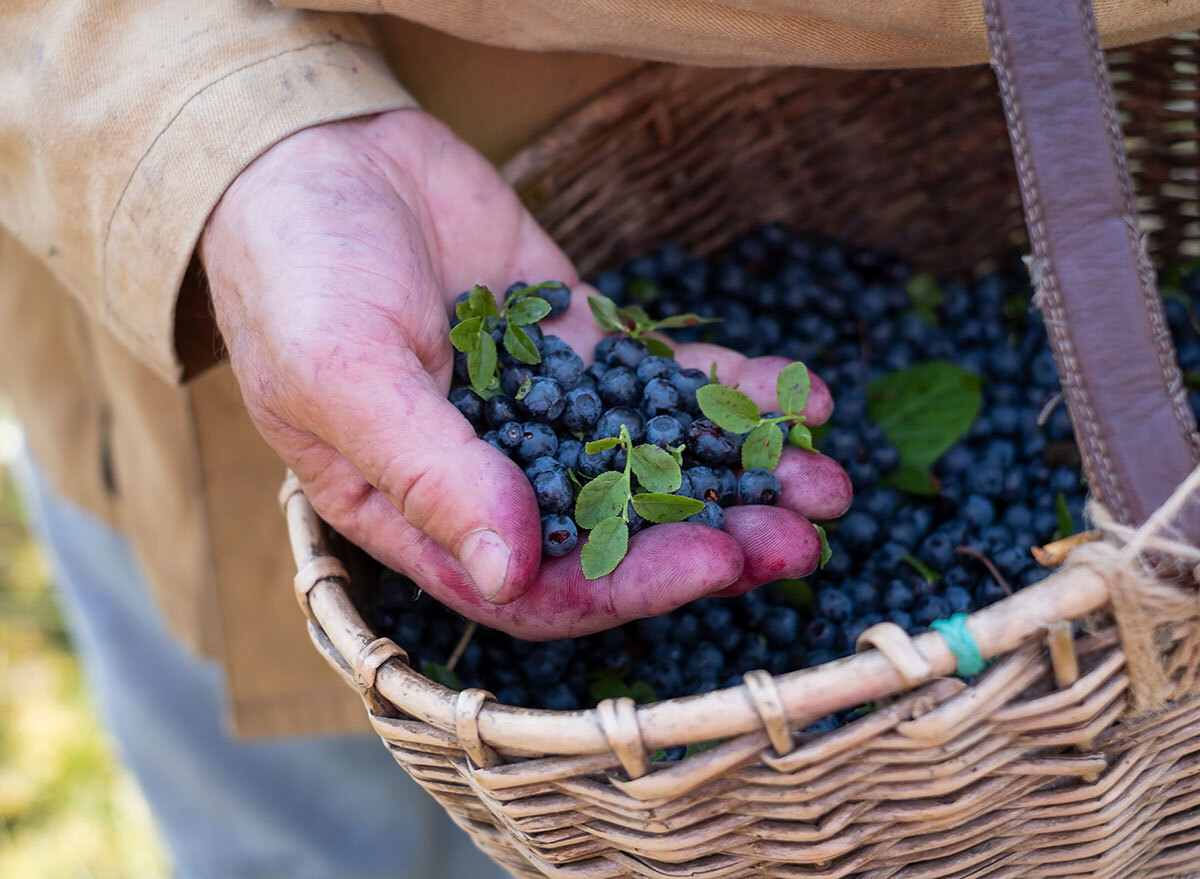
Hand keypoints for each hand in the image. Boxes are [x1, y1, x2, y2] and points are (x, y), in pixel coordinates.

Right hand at [201, 110, 850, 639]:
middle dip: (710, 541)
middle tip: (800, 542)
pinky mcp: (581, 347)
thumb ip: (428, 472)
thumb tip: (507, 572)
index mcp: (421, 515)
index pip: (535, 589)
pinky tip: (804, 398)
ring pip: (655, 463)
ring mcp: (545, 411)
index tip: (711, 563)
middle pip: (616, 536)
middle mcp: (492, 477)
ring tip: (829, 484)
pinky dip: (729, 393)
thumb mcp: (346, 376)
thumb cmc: (298, 273)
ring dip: (741, 478)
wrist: (319, 154)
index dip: (626, 586)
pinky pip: (663, 381)